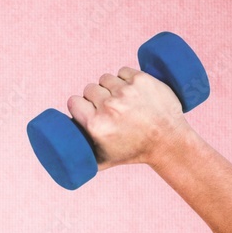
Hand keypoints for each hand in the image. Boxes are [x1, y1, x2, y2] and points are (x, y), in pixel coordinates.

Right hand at [67, 67, 190, 169]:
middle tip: (106, 107)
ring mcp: (126, 91)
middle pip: (89, 88)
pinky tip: (130, 88)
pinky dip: (125, 77)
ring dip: (109, 86)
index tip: (85, 109)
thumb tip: (64, 154)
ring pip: (105, 78)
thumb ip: (82, 157)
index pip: (74, 101)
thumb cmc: (134, 153)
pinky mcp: (141, 79)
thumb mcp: (103, 161)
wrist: (167, 140)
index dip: (78, 105)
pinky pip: (123, 71)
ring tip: (119, 98)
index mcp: (96, 124)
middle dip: (95, 97)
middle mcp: (109, 107)